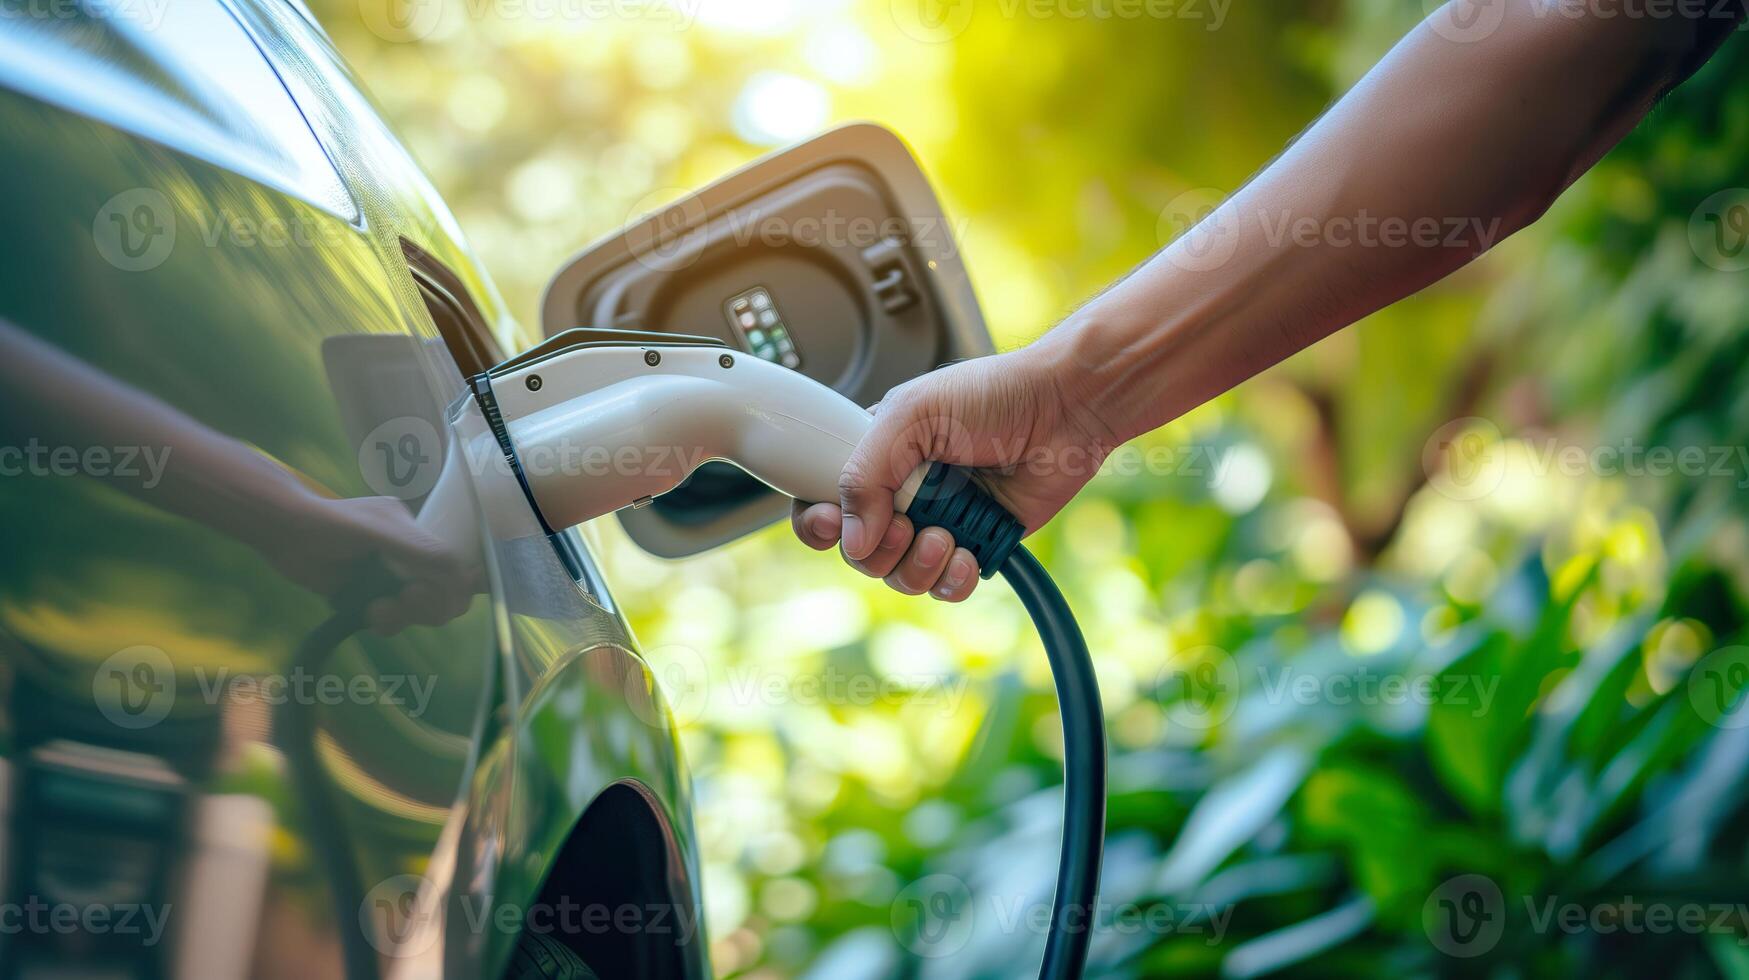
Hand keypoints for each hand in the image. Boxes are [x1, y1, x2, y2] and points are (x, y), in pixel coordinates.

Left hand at [251, 494, 482, 633]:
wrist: (284, 532)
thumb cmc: (333, 523)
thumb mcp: (385, 532)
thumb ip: (425, 553)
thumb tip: (463, 580)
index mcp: (419, 535)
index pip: (457, 568)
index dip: (457, 588)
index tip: (439, 595)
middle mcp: (409, 559)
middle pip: (442, 596)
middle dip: (427, 605)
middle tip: (403, 598)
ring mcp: (388, 580)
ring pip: (417, 613)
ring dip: (402, 616)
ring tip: (376, 609)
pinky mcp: (367, 599)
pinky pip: (391, 622)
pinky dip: (383, 622)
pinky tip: (365, 613)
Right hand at [791, 346, 1116, 600]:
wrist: (1065, 408)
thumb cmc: (994, 394)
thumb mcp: (913, 414)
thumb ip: (867, 472)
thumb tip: (852, 538)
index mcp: (877, 456)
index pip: (824, 502)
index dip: (820, 522)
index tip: (831, 524)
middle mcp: (904, 494)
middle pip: (861, 551)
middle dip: (878, 550)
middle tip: (907, 524)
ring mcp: (940, 522)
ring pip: (901, 575)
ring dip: (917, 566)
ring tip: (944, 536)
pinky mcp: (977, 545)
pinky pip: (946, 586)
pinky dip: (951, 579)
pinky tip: (965, 555)